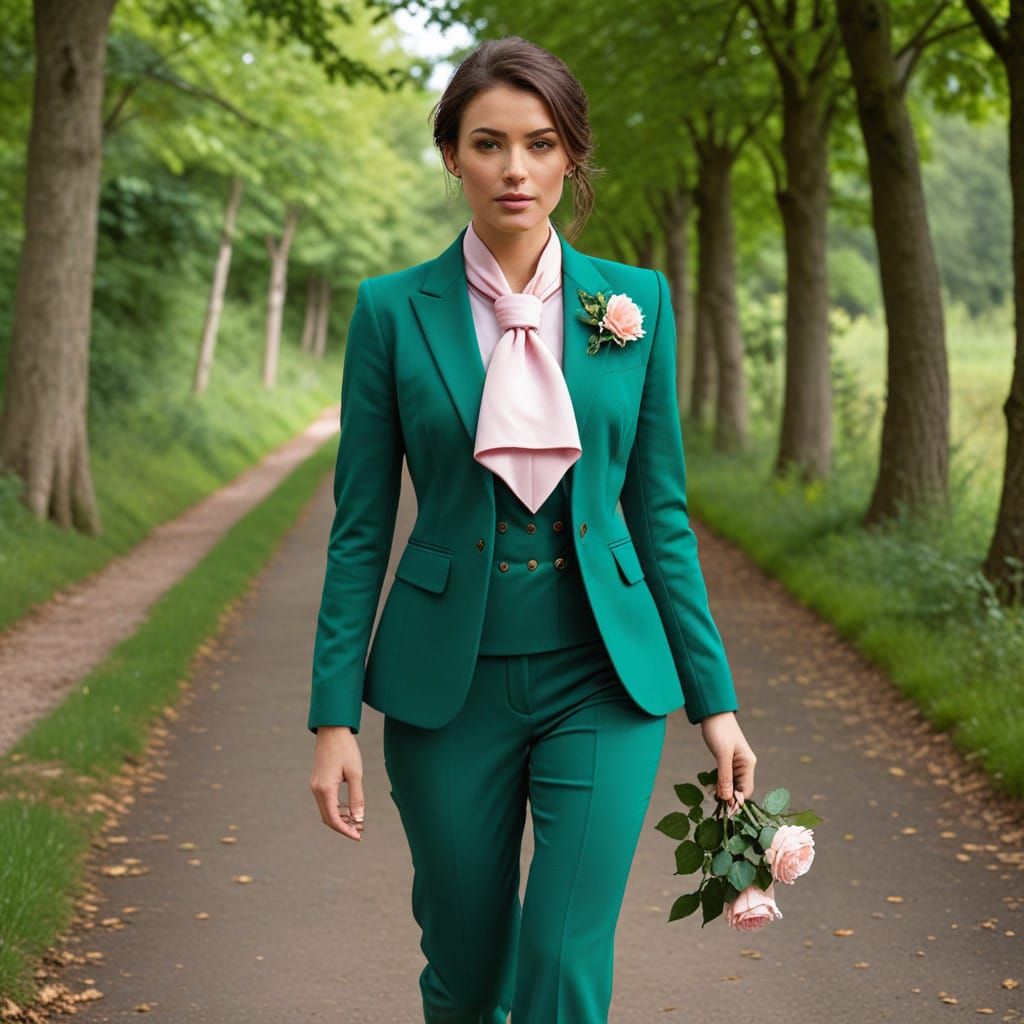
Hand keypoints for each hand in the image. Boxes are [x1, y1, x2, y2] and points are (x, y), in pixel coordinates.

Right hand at [310, 726, 364, 840]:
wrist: (332, 730)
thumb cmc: (346, 749)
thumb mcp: (355, 773)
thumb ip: (356, 797)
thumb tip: (358, 818)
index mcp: (325, 789)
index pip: (333, 819)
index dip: (346, 830)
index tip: (358, 837)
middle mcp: (316, 789)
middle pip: (328, 818)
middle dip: (343, 827)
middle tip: (360, 831)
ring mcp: (315, 785)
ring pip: (326, 810)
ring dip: (341, 818)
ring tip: (358, 821)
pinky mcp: (318, 781)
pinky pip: (326, 801)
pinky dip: (337, 808)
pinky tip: (349, 809)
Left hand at [699, 711, 755, 813]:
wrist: (712, 713)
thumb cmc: (719, 731)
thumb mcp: (722, 754)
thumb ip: (725, 776)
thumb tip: (727, 798)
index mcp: (748, 764)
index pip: (746, 790)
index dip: (737, 802)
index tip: (727, 812)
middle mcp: (744, 765)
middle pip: (739, 789)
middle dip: (730, 799)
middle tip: (719, 810)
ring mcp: (735, 763)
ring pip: (731, 784)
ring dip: (723, 792)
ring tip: (714, 800)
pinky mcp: (727, 760)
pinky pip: (725, 777)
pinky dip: (719, 784)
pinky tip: (712, 789)